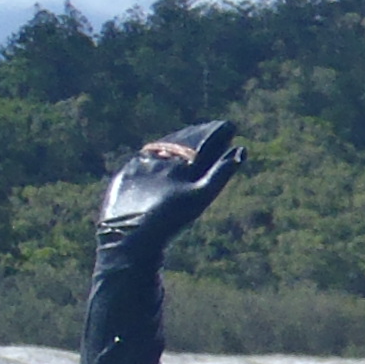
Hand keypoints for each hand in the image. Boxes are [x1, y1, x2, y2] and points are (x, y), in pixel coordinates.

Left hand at [97, 119, 244, 267]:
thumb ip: (221, 172)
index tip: (230, 126)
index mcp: (179, 160)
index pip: (204, 142)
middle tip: (212, 129)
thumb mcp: (201, 196)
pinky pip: (143, 160)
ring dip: (178, 142)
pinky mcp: (124, 176)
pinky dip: (156, 156)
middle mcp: (159, 159)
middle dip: (199, 134)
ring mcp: (139, 166)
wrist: (131, 237)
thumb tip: (240, 150)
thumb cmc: (171, 218)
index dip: (218, 133)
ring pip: (162, 149)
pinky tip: (159, 158)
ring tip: (188, 139)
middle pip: (182, 141)